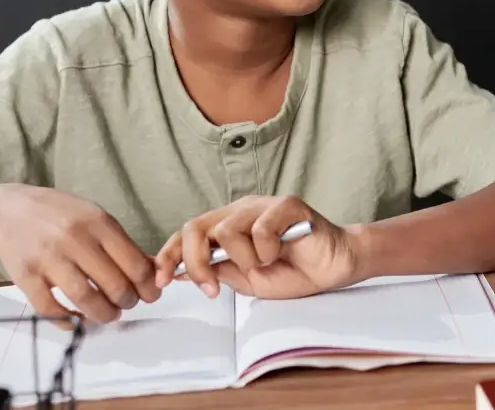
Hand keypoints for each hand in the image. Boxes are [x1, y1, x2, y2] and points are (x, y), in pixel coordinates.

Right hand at [0, 185, 158, 323]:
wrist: (8, 210)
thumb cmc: (60, 215)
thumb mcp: (95, 218)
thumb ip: (122, 244)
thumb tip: (153, 271)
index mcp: (98, 223)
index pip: (135, 264)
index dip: (148, 287)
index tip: (151, 295)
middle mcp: (75, 239)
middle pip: (114, 285)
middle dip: (128, 302)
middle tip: (128, 304)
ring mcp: (48, 258)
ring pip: (85, 299)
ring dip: (104, 315)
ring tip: (109, 314)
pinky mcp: (26, 276)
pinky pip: (50, 308)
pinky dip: (68, 320)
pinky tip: (77, 319)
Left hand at [153, 196, 362, 299]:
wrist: (334, 267)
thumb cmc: (294, 271)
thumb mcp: (246, 280)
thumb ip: (218, 271)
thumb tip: (179, 272)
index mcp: (228, 225)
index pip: (187, 233)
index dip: (169, 255)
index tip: (160, 281)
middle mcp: (241, 210)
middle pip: (196, 227)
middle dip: (195, 263)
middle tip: (211, 289)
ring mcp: (262, 204)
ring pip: (227, 230)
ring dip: (243, 260)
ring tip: (265, 265)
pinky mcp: (286, 205)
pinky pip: (259, 229)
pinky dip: (267, 250)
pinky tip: (282, 252)